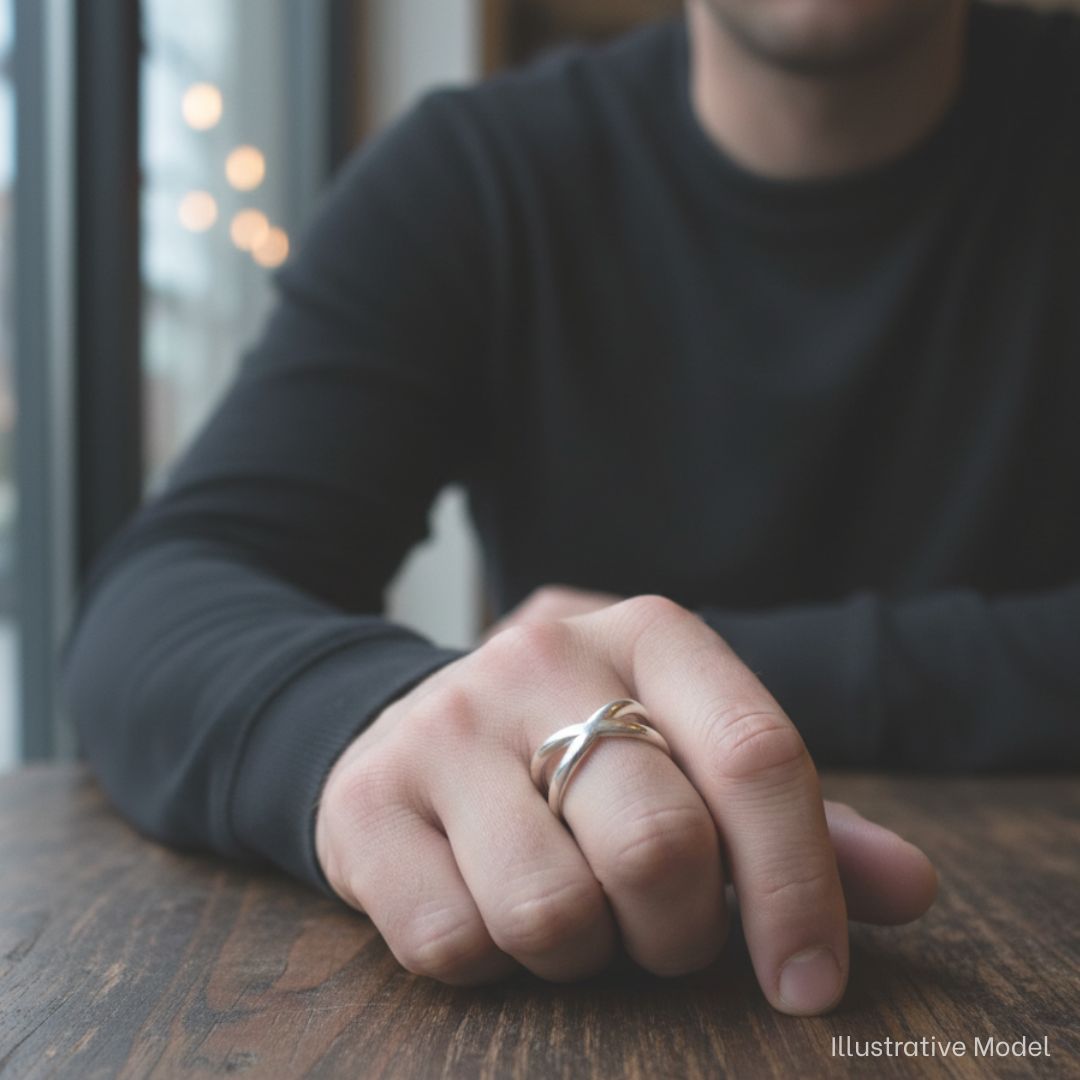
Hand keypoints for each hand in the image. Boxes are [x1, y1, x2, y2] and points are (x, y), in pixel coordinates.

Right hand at [316, 595, 935, 1011]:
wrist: (412, 724)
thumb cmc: (577, 750)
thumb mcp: (686, 751)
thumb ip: (795, 818)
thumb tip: (910, 890)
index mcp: (645, 634)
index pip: (757, 756)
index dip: (800, 886)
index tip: (807, 982)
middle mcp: (539, 658)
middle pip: (660, 844)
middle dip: (679, 932)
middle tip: (662, 930)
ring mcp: (443, 724)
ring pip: (552, 912)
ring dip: (580, 951)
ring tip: (567, 904)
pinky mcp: (367, 799)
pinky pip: (455, 943)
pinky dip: (489, 958)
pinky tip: (481, 899)